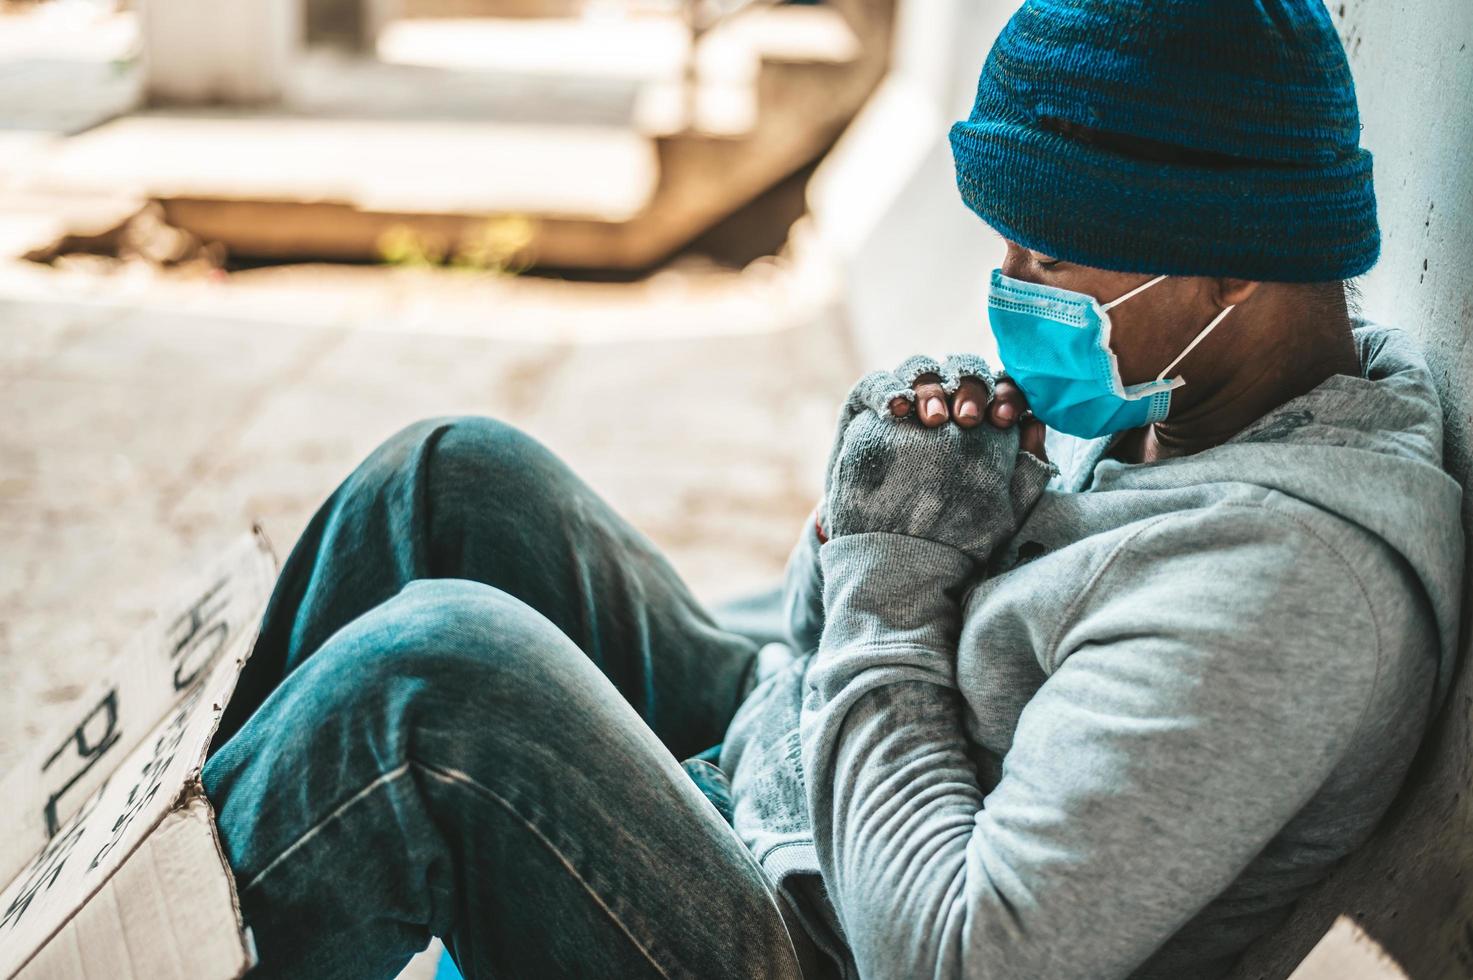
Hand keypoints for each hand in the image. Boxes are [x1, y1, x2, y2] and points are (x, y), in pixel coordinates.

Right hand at [817, 354, 1053, 561]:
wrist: (896, 557)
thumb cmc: (954, 534)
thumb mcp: (1003, 511)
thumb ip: (1027, 471)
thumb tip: (1036, 424)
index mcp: (983, 421)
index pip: (1001, 389)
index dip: (1005, 395)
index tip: (1004, 419)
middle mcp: (947, 405)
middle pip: (963, 372)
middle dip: (969, 388)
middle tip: (968, 419)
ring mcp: (908, 405)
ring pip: (922, 370)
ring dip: (930, 386)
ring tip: (933, 418)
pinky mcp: (870, 411)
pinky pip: (876, 385)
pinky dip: (886, 391)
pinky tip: (896, 409)